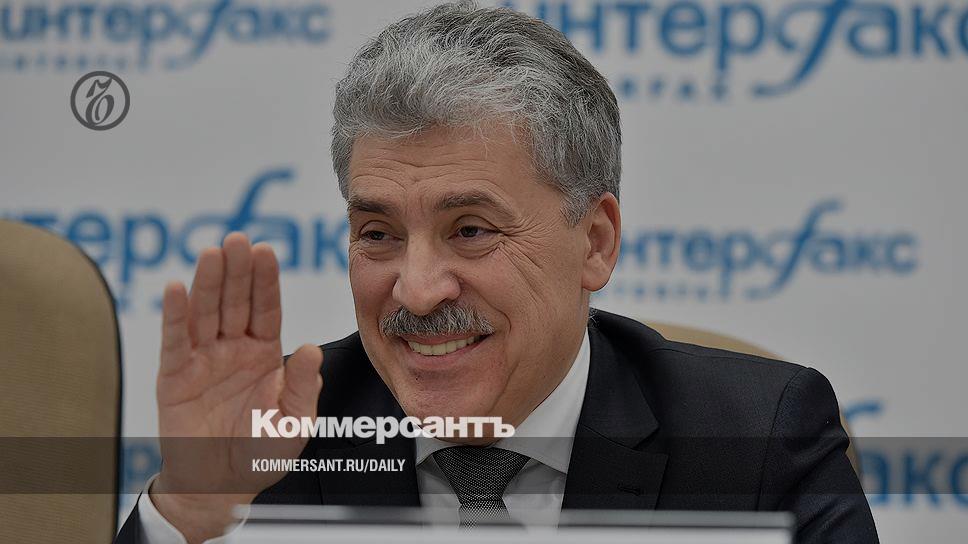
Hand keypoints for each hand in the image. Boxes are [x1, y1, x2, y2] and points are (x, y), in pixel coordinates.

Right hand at [150, 232, 322, 542]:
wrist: (222, 485)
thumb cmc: (261, 453)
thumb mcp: (293, 424)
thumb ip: (301, 388)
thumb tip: (309, 350)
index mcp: (264, 353)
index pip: (267, 309)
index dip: (266, 281)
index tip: (267, 251)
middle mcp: (233, 348)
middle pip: (236, 302)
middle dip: (237, 270)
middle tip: (239, 239)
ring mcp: (203, 359)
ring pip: (206, 313)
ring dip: (208, 282)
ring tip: (212, 253)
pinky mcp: (175, 377)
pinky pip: (175, 342)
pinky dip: (175, 316)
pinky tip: (175, 288)